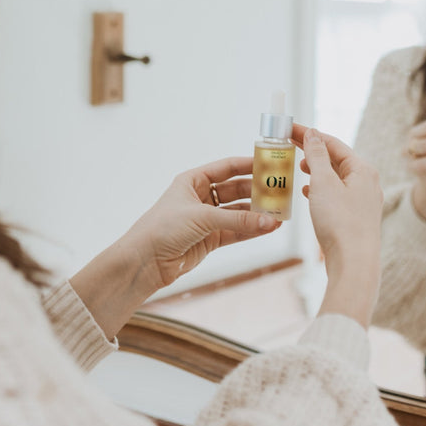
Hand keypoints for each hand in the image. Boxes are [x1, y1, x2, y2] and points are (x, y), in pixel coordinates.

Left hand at [70, 157, 278, 338]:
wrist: (145, 261)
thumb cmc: (163, 228)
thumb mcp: (202, 218)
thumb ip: (237, 219)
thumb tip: (269, 222)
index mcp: (193, 181)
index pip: (227, 168)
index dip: (248, 165)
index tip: (271, 164)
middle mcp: (200, 197)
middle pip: (236, 190)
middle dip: (258, 192)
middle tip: (281, 193)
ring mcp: (206, 219)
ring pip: (238, 213)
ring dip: (257, 214)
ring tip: (280, 214)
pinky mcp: (209, 239)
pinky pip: (235, 231)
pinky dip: (251, 230)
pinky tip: (268, 229)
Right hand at [292, 125, 382, 327]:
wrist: (353, 263)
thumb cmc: (340, 222)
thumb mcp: (323, 183)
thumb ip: (317, 156)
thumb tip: (313, 134)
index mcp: (362, 170)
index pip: (332, 143)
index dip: (309, 134)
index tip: (289, 129)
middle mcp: (366, 183)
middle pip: (336, 159)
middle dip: (312, 151)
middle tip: (289, 145)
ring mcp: (362, 201)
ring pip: (335, 177)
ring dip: (316, 170)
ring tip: (299, 167)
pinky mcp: (355, 217)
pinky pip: (336, 194)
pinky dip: (320, 189)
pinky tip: (307, 192)